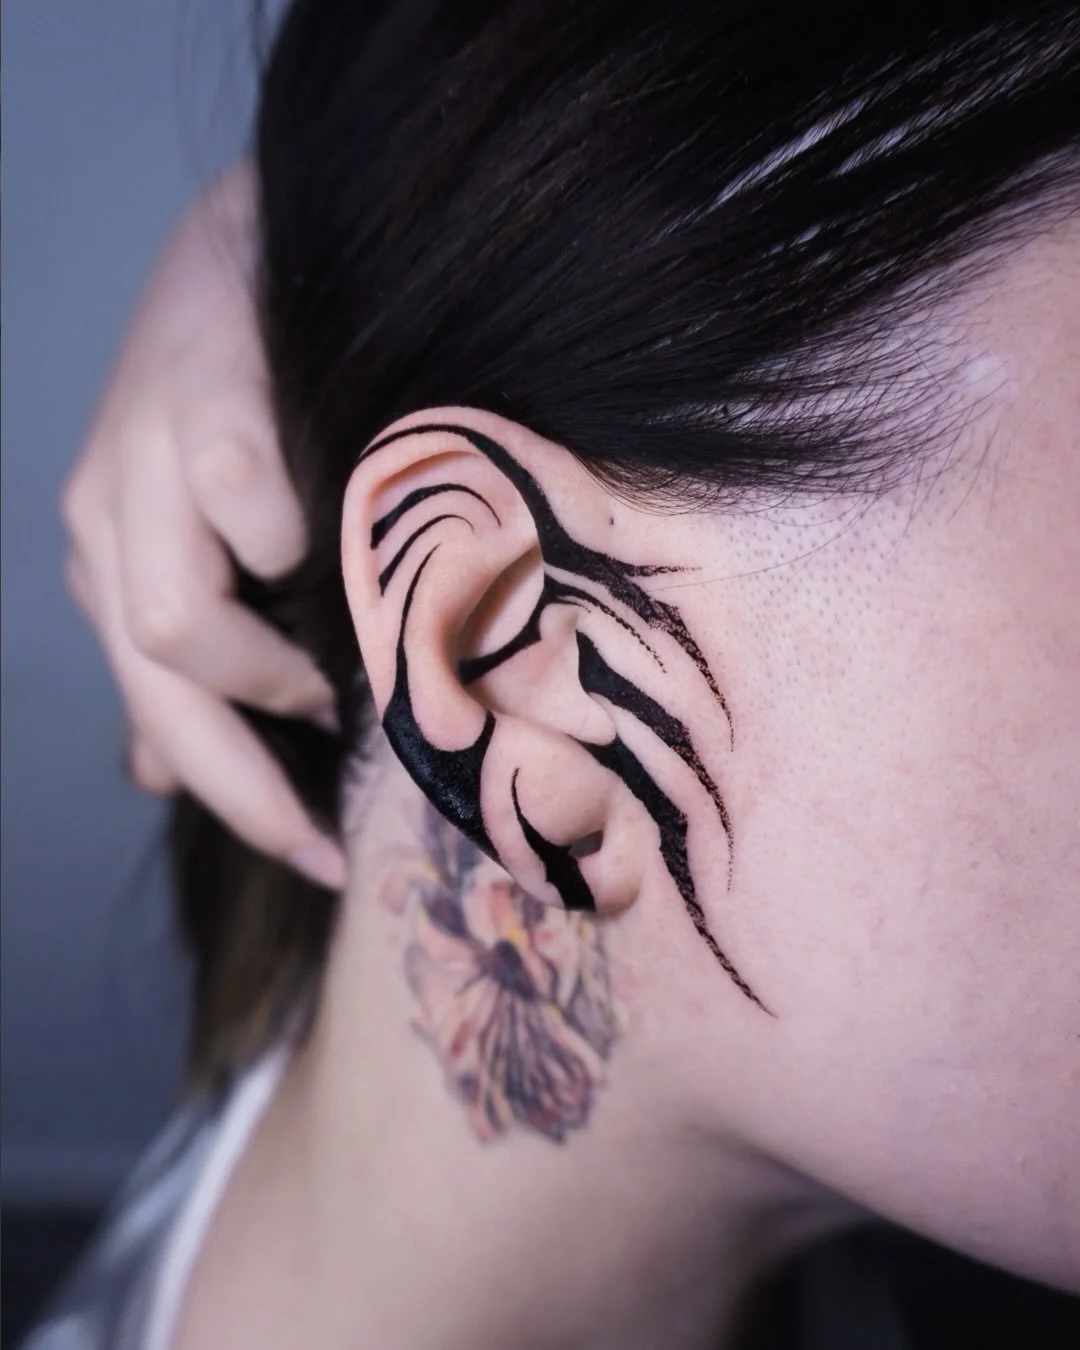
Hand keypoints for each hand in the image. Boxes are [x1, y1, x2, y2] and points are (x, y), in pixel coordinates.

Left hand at [62, 165, 345, 889]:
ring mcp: (141, 464)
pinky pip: (244, 521)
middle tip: (326, 833)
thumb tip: (151, 773)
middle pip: (155, 690)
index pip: (156, 717)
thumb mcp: (209, 537)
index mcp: (110, 561)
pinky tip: (345, 538)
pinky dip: (299, 547)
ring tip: (333, 669)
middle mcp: (106, 520)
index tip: (315, 857)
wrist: (267, 240)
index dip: (237, 800)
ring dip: (270, 667)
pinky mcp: (199, 408)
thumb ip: (193, 650)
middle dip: (246, 780)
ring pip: (173, 627)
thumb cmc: (261, 398)